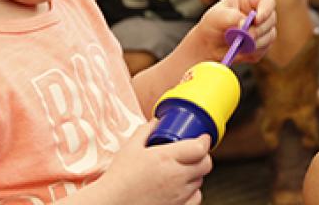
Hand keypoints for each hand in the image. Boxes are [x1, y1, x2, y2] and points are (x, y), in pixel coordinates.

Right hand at [96, 121, 211, 204]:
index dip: (204, 141)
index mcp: (166, 158)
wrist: (112, 203)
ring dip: (195, 173)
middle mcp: (176, 176)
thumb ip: (145, 131)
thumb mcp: (130, 148)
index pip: (200, 148)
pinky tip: (180, 187)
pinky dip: (192, 191)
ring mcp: (179, 194)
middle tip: (194, 153)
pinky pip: (196, 197)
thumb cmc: (119, 178)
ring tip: (181, 170)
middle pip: (206, 164)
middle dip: (203, 156)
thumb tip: (157, 121)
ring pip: (200, 180)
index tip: (202, 138)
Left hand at [194, 0, 276, 64]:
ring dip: (254, 42)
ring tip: (236, 44)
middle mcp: (260, 13)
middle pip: (271, 19)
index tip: (256, 20)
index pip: (267, 1)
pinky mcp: (263, 45)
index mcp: (250, 0)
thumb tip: (245, 24)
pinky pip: (264, 49)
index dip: (266, 10)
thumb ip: (231, 17)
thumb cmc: (212, 25)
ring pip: (269, 36)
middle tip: (244, 37)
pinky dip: (252, 52)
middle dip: (258, 30)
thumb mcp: (216, 17)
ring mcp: (263, 29)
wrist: (210, 45)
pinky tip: (239, 50)